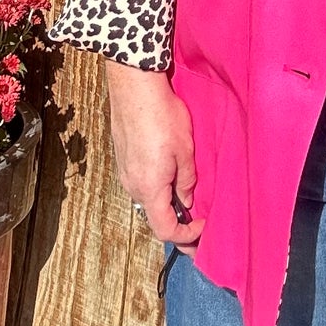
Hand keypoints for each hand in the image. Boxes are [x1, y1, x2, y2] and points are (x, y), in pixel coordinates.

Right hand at [103, 59, 204, 250]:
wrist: (135, 88)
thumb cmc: (161, 116)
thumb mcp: (185, 151)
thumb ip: (187, 181)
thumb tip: (186, 200)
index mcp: (149, 189)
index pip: (165, 229)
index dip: (186, 237)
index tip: (202, 229)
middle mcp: (133, 186)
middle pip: (155, 216)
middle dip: (177, 221)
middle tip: (198, 221)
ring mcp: (125, 172)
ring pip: (149, 198)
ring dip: (167, 202)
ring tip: (188, 195)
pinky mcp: (124, 159)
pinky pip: (142, 182)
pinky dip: (157, 186)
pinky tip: (171, 173)